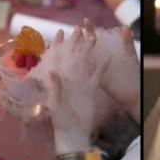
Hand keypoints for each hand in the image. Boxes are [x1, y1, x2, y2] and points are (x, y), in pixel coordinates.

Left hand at [45, 25, 107, 153]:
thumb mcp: (55, 102)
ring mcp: (80, 82)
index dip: (57, 44)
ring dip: (88, 50)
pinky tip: (107, 58)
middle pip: (72, 55)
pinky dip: (101, 67)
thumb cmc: (59, 117)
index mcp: (58, 78)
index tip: (60, 31)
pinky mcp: (91, 89)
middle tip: (78, 27)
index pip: (57, 57)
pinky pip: (97, 76)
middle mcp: (69, 77)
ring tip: (93, 37)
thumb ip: (54, 86)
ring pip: (85, 62)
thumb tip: (52, 70)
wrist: (72, 131)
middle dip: (74, 41)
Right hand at [84, 19, 140, 122]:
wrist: (134, 94)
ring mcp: (93, 71)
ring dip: (77, 50)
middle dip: (78, 37)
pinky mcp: (96, 82)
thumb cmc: (132, 74)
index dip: (89, 29)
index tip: (86, 19)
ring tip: (72, 42)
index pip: (91, 38)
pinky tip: (86, 62)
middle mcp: (95, 61)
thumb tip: (125, 26)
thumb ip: (127, 42)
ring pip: (82, 59)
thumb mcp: (130, 56)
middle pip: (84, 47)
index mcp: (101, 53)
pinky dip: (88, 68)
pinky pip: (89, 74)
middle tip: (76, 28)